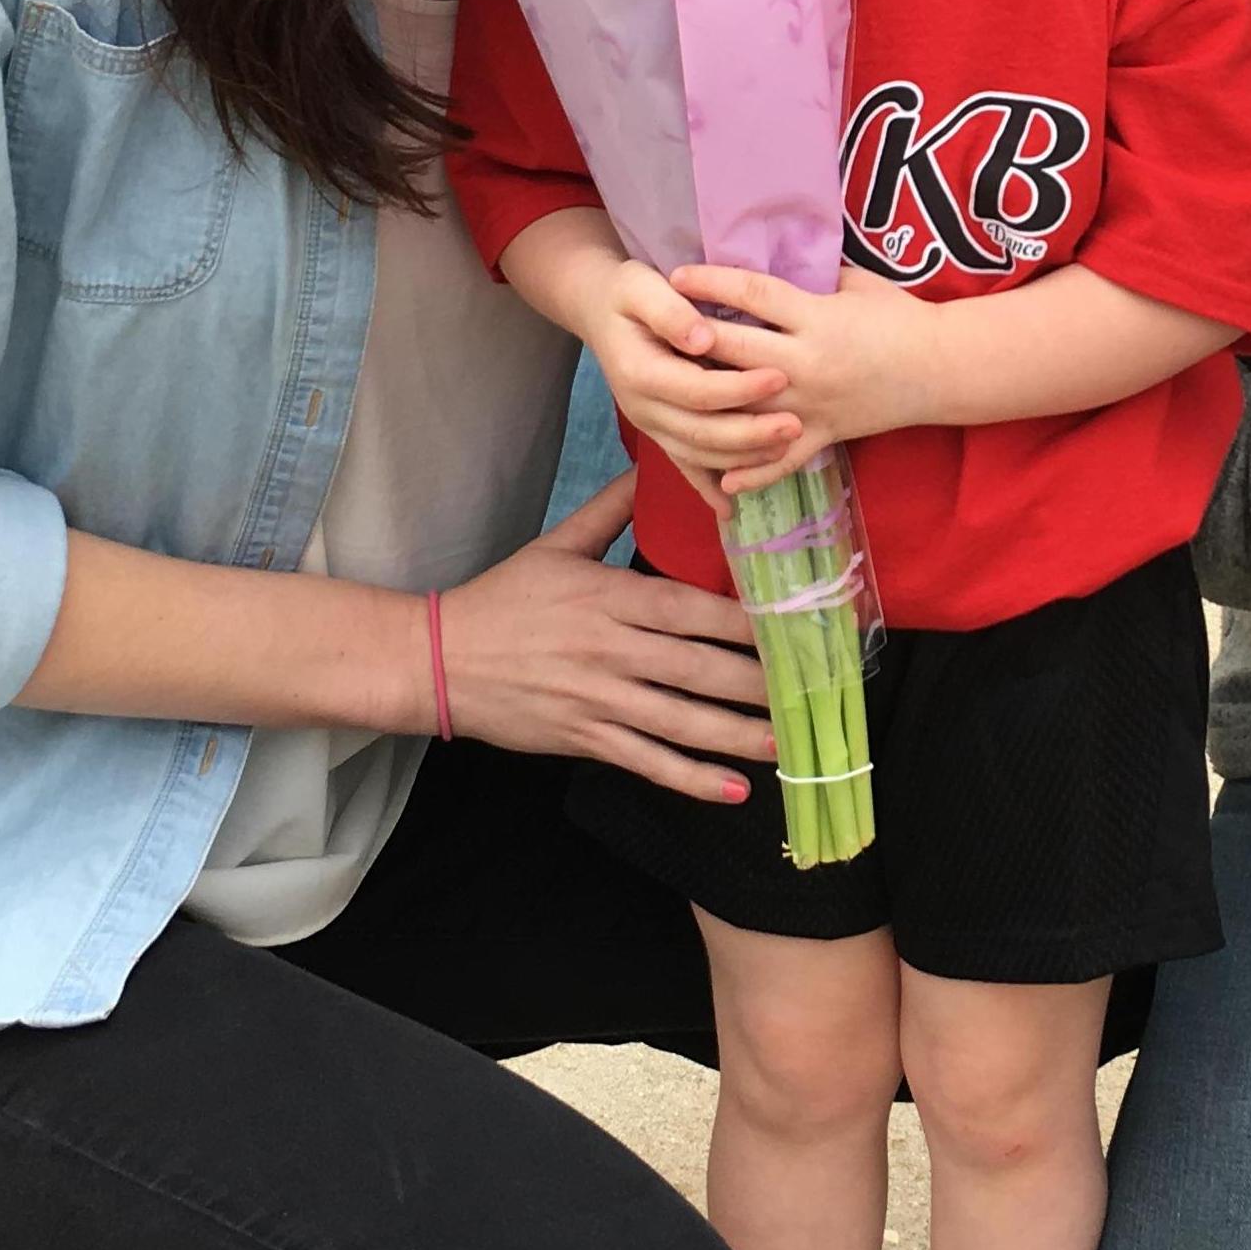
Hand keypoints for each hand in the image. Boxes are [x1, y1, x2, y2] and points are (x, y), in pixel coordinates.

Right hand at [434, 476, 772, 798]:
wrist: (437, 659)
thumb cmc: (503, 599)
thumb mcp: (556, 544)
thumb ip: (610, 508)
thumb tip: (651, 459)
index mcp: (610, 598)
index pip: (692, 609)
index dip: (746, 621)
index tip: (794, 626)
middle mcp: (610, 650)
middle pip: (698, 668)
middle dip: (760, 683)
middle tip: (814, 690)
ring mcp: (598, 700)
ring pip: (681, 721)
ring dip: (739, 735)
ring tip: (790, 742)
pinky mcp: (584, 739)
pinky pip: (646, 762)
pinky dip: (690, 778)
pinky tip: (733, 790)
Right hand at [573, 254, 799, 492]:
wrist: (599, 310)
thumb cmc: (627, 294)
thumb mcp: (640, 287)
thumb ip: (669, 311)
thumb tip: (702, 337)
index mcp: (639, 372)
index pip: (696, 390)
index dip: (738, 389)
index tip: (779, 377)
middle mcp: (642, 408)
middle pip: (700, 432)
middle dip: (750, 433)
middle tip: (795, 424)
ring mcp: (650, 425)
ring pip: (698, 455)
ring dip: (742, 459)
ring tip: (787, 447)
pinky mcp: (659, 432)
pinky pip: (684, 466)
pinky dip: (708, 489)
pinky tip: (732, 509)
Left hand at [677, 262, 932, 495]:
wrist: (941, 368)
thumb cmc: (901, 318)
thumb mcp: (857, 284)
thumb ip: (812, 274)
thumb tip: (771, 257)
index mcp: (817, 318)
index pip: (753, 296)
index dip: (711, 283)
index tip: (676, 274)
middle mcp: (808, 364)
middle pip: (736, 352)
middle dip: (692, 340)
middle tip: (655, 330)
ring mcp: (813, 405)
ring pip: (748, 411)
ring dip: (708, 406)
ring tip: (670, 396)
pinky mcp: (824, 435)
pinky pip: (783, 460)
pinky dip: (753, 472)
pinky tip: (719, 478)